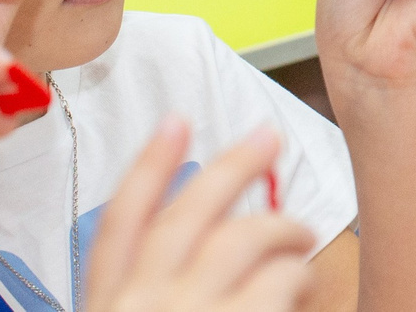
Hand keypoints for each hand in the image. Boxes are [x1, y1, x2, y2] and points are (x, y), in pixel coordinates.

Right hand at [80, 121, 313, 311]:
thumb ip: (155, 293)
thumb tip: (206, 245)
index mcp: (109, 307)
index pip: (120, 225)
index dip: (148, 167)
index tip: (174, 122)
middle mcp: (142, 305)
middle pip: (187, 215)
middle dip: (232, 166)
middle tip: (268, 137)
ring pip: (244, 237)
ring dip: (283, 229)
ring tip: (302, 236)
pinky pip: (283, 276)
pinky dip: (300, 277)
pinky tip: (305, 291)